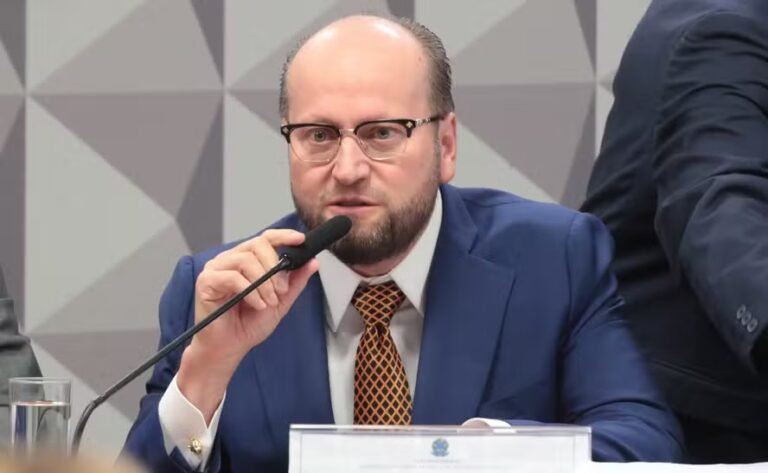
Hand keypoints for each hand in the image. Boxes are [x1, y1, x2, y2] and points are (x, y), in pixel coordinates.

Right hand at [177, 229, 319, 419]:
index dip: (283, 236)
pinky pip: (232, 277)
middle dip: (274, 267)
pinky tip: (257, 304)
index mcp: (247, 259)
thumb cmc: (248, 325)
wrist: (230, 347)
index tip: (300, 241)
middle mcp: (230, 259)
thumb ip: (295, 281)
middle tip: (281, 290)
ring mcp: (216, 268)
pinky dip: (250, 292)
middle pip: (257, 245)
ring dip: (263, 283)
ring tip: (268, 302)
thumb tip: (313, 262)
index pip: (265, 238)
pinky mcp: (206, 281)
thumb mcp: (280, 301)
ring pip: (246, 260)